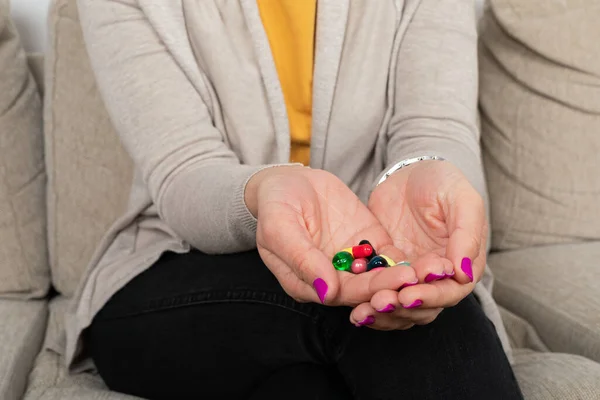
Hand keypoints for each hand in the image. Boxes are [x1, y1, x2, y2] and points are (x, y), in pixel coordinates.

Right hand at [247, 166, 418, 305]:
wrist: (287, 181)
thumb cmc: (276, 205)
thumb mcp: (280, 228)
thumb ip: (301, 259)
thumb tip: (327, 293)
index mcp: (307, 284)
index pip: (339, 295)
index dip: (365, 294)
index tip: (388, 289)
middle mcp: (333, 280)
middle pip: (366, 289)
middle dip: (391, 286)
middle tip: (414, 279)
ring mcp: (353, 263)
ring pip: (382, 276)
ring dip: (404, 277)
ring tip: (428, 271)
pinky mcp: (369, 245)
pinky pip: (390, 256)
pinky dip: (409, 259)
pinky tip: (429, 257)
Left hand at [351, 160, 486, 328]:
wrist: (409, 173)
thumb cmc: (443, 182)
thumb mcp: (462, 200)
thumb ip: (467, 235)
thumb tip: (464, 273)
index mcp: (463, 264)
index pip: (450, 291)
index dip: (430, 296)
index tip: (407, 295)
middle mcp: (438, 278)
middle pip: (424, 306)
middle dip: (401, 308)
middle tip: (379, 303)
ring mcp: (411, 277)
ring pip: (400, 306)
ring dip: (383, 313)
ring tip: (361, 313)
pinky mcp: (386, 272)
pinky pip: (379, 293)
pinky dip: (367, 304)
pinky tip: (352, 309)